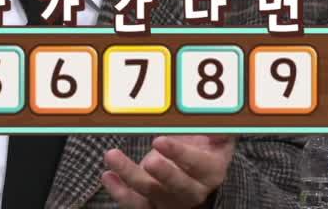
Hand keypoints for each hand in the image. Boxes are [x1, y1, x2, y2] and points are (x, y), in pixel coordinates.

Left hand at [101, 135, 234, 208]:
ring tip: (112, 156)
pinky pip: (135, 203)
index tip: (160, 140)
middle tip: (148, 160)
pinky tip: (108, 175)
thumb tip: (216, 126)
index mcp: (210, 171)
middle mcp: (191, 191)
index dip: (179, 154)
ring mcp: (169, 200)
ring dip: (130, 176)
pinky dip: (119, 191)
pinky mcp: (150, 204)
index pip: (197, 165)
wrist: (196, 169)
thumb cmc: (205, 145)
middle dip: (162, 174)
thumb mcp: (218, 135)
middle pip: (176, 186)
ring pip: (149, 194)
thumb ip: (219, 129)